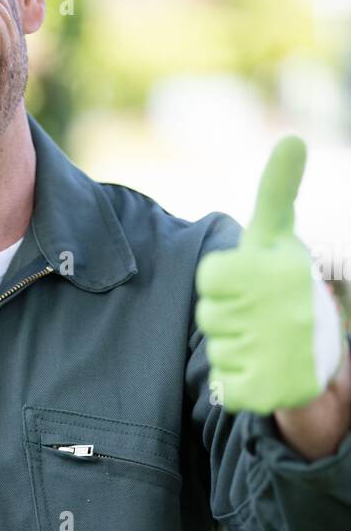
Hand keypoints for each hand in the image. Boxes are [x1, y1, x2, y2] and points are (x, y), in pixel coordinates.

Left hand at [194, 136, 347, 413]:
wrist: (322, 355)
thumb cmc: (288, 287)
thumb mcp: (281, 238)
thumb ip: (277, 192)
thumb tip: (292, 139)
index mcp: (274, 271)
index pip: (210, 279)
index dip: (224, 283)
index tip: (252, 283)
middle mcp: (275, 310)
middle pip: (208, 316)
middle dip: (227, 317)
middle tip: (260, 317)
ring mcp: (271, 353)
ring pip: (215, 351)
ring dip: (233, 349)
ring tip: (264, 342)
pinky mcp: (266, 391)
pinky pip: (224, 387)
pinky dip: (238, 382)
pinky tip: (262, 370)